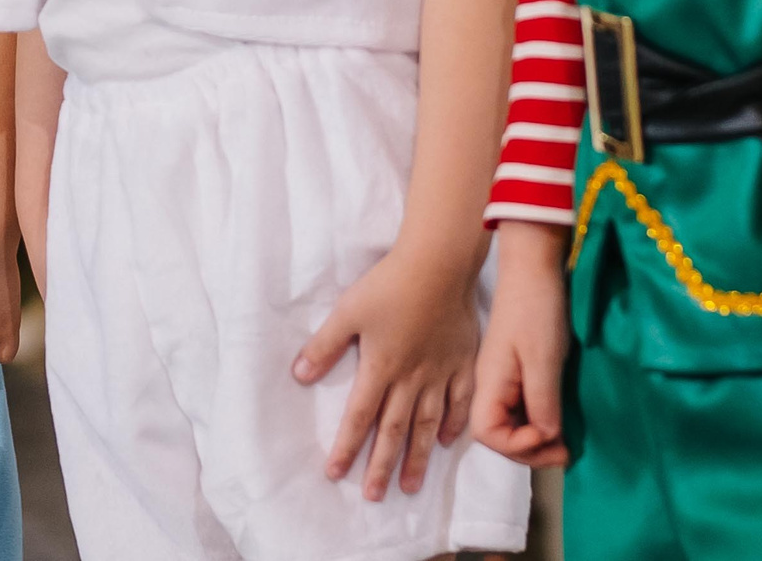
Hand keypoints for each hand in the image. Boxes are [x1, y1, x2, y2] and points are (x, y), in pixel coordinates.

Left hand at [294, 242, 481, 500]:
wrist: (439, 267)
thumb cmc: (389, 286)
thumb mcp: (347, 312)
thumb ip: (324, 346)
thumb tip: (299, 375)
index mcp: (381, 368)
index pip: (358, 416)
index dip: (346, 446)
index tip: (335, 474)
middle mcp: (411, 379)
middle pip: (394, 430)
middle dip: (381, 466)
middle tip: (374, 496)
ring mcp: (440, 374)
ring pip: (427, 425)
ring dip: (417, 456)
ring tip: (410, 485)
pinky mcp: (463, 364)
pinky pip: (460, 403)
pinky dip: (454, 425)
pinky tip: (447, 443)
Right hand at [470, 221, 571, 467]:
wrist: (534, 269)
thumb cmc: (536, 311)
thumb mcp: (543, 360)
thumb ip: (542, 403)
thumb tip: (547, 438)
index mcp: (490, 383)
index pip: (488, 434)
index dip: (518, 446)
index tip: (549, 436)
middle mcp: (492, 385)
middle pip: (499, 435)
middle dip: (531, 451)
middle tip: (566, 452)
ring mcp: (505, 378)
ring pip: (512, 424)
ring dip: (538, 439)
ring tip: (567, 442)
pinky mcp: (519, 371)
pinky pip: (524, 408)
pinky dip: (541, 421)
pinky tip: (561, 420)